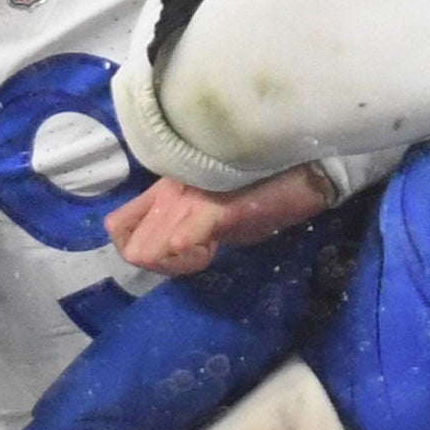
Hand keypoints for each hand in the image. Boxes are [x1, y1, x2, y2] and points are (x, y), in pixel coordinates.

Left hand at [102, 162, 337, 278]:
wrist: (310, 166)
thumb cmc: (271, 185)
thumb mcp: (224, 209)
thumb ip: (196, 223)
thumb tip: (177, 245)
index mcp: (168, 189)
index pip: (118, 225)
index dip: (137, 247)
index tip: (173, 251)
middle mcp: (168, 192)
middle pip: (130, 247)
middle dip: (161, 263)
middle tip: (196, 254)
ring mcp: (186, 199)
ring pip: (147, 251)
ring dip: (176, 263)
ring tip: (207, 249)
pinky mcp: (212, 208)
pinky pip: (179, 240)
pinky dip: (186, 255)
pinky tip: (209, 249)